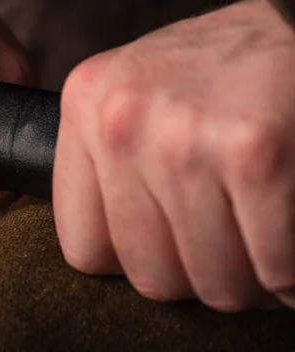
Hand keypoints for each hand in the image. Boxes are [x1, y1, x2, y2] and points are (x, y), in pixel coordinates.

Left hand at [55, 0, 294, 311]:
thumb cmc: (218, 73)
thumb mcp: (138, 98)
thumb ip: (109, 167)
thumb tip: (109, 256)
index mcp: (84, 107)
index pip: (82, 247)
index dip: (130, 260)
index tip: (163, 243)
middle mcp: (119, 121)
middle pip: (148, 274)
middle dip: (194, 275)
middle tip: (222, 241)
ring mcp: (182, 137)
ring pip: (211, 283)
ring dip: (245, 274)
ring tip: (254, 230)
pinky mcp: (252, 152)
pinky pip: (272, 269)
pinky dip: (287, 268)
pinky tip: (285, 225)